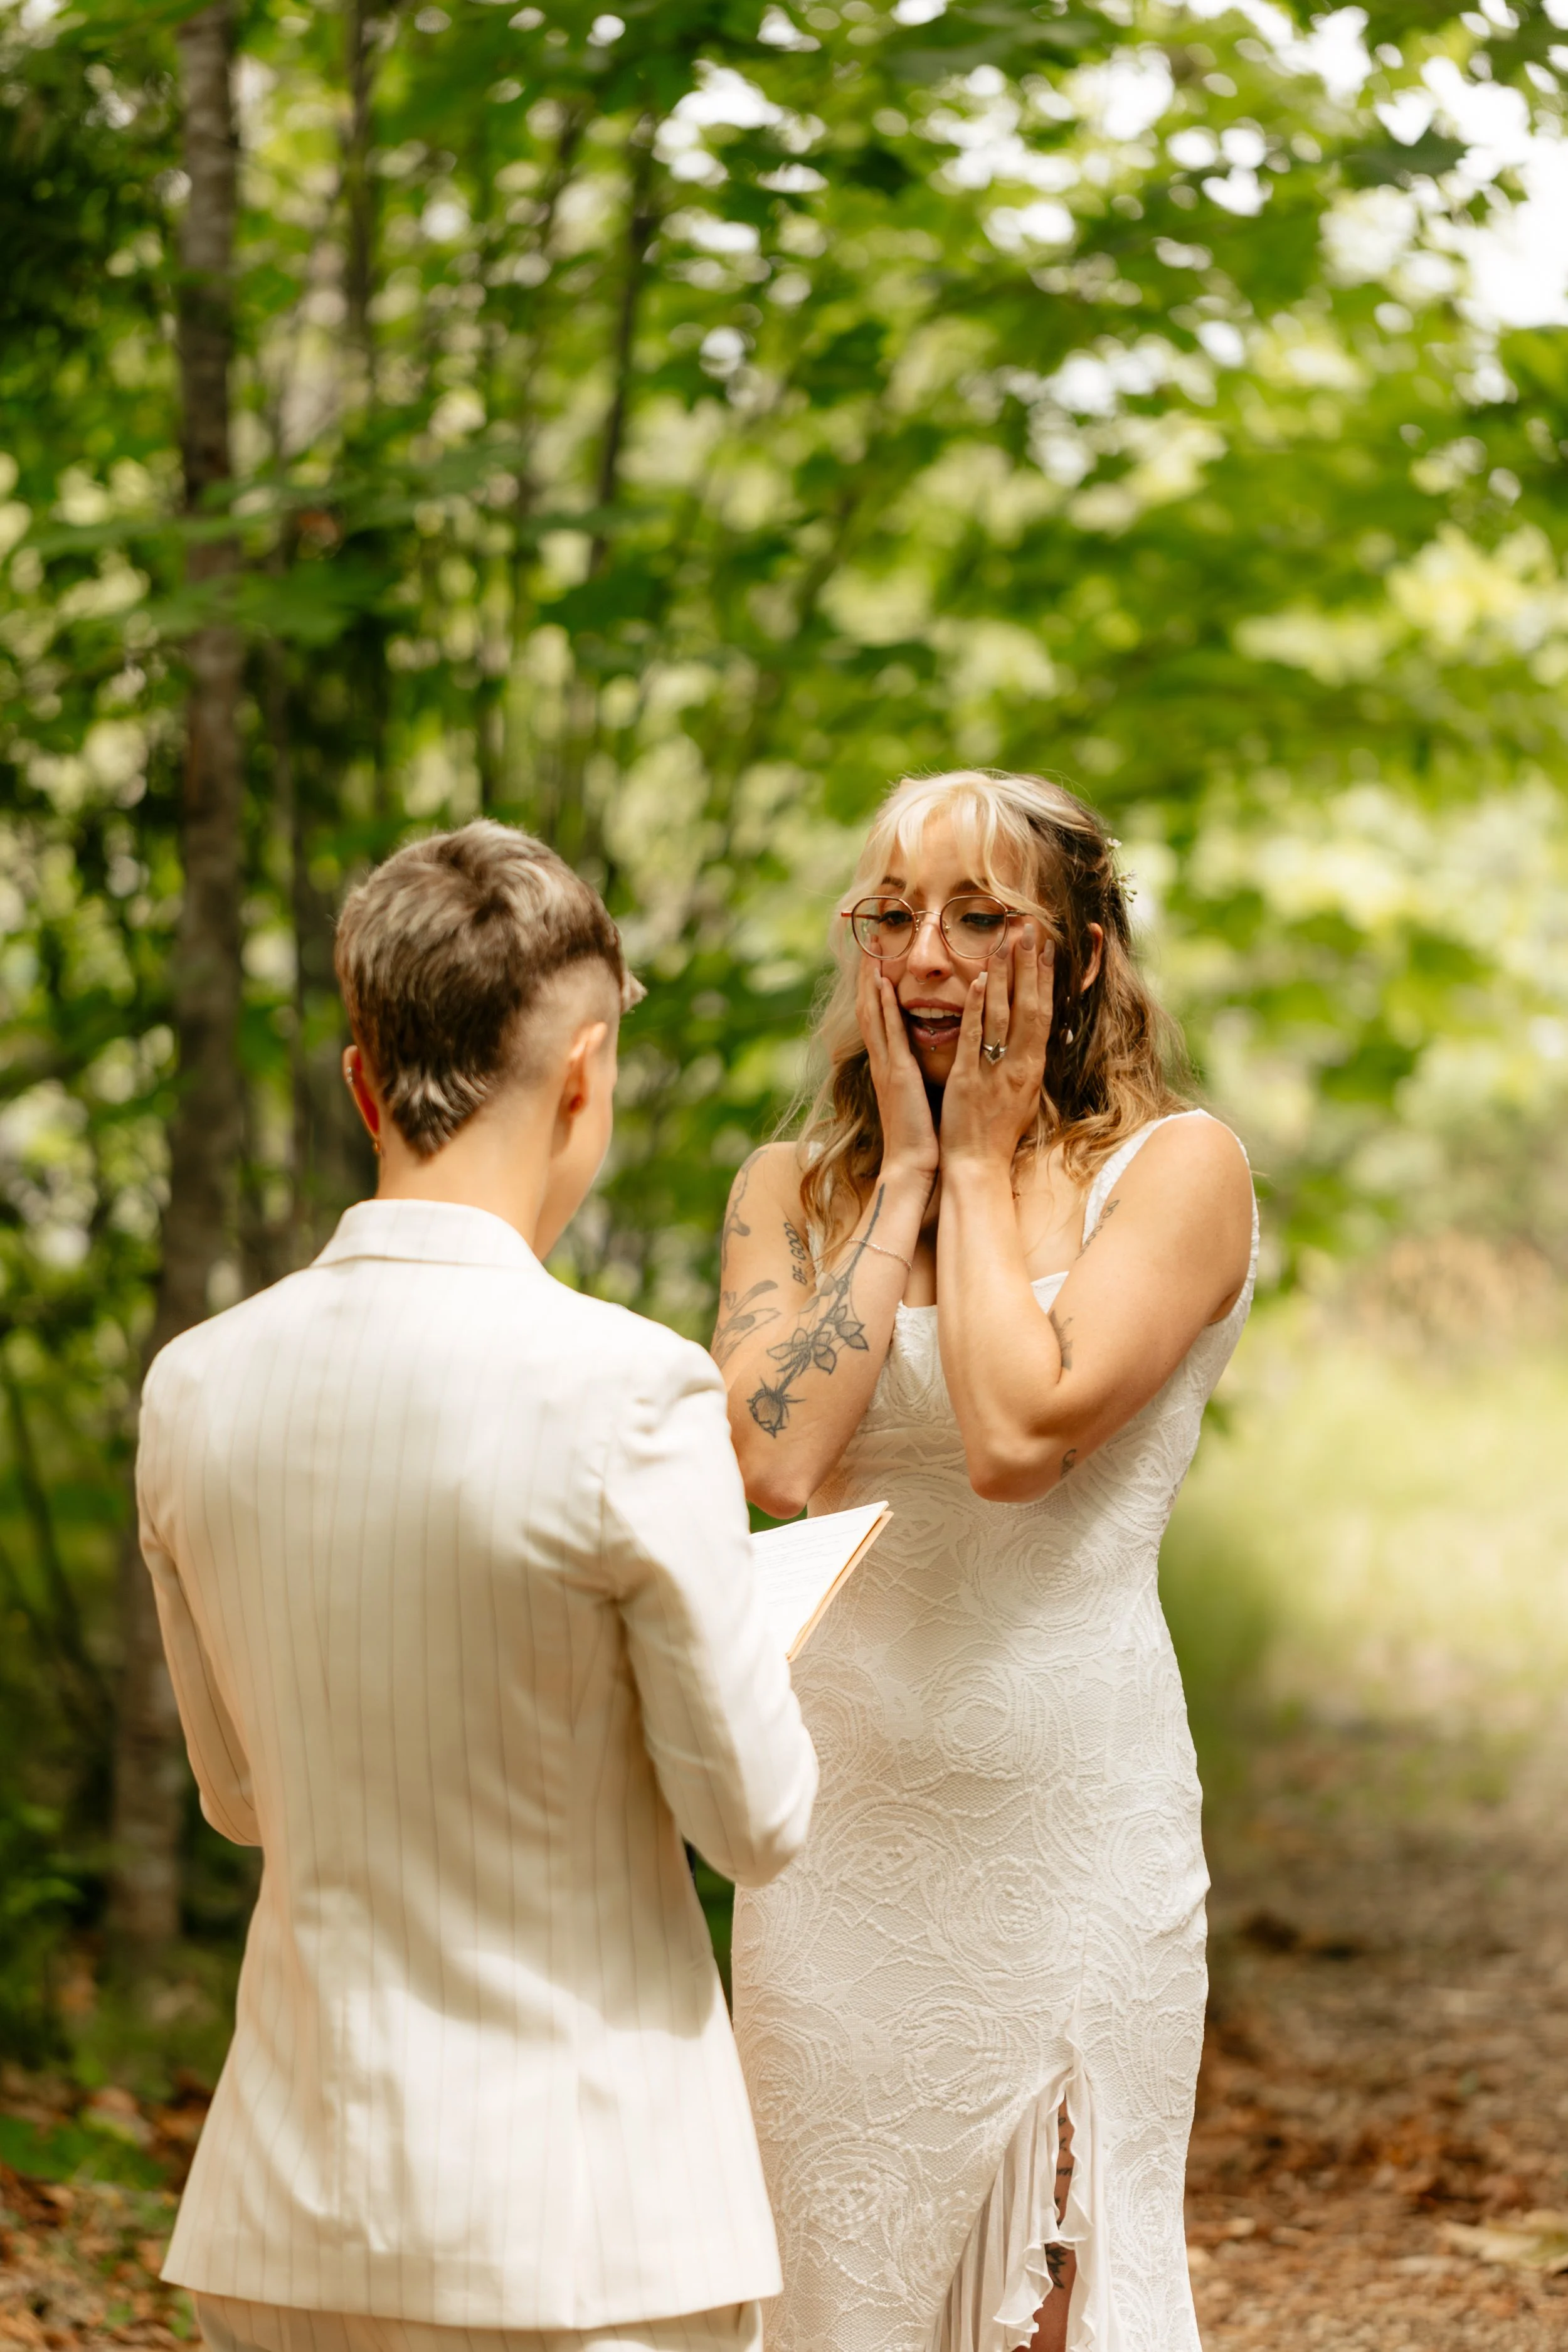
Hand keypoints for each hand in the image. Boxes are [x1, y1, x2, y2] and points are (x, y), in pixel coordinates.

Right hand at [856, 952, 939, 1185]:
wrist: (912, 1168)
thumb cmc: (920, 1138)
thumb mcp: (917, 1097)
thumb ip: (916, 1075)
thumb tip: (922, 1059)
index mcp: (888, 1067)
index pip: (878, 1018)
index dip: (875, 988)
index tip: (877, 959)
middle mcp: (882, 1062)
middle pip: (869, 1008)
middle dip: (868, 974)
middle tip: (868, 941)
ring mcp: (886, 1067)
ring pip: (874, 1014)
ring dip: (872, 980)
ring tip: (872, 949)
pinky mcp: (898, 1075)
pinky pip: (890, 1034)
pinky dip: (886, 1007)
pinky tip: (886, 984)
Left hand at [938, 925, 1052, 1171]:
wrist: (978, 1166)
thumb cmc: (999, 1132)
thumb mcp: (1024, 1095)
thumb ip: (1028, 1063)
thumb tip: (1039, 1036)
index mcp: (1033, 1068)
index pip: (1044, 1013)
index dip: (1045, 979)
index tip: (1046, 948)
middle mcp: (1018, 1066)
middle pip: (1029, 1007)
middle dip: (1029, 966)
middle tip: (1029, 930)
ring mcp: (993, 1072)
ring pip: (1001, 1016)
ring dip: (1002, 977)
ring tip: (1003, 943)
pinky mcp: (966, 1080)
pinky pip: (972, 1039)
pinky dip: (974, 1010)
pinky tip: (975, 983)